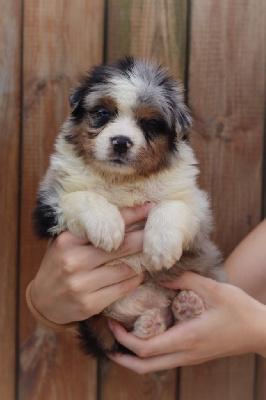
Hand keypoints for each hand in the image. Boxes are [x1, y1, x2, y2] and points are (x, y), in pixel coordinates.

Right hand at [31, 204, 153, 323]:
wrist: (43, 301)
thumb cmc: (60, 265)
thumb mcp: (66, 243)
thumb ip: (88, 232)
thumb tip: (125, 217)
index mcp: (68, 241)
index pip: (106, 223)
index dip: (132, 214)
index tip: (150, 207)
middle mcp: (73, 261)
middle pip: (121, 245)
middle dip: (144, 237)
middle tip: (159, 231)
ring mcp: (81, 285)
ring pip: (125, 268)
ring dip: (142, 260)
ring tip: (151, 253)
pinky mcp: (90, 304)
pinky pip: (123, 288)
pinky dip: (135, 279)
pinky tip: (140, 272)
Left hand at [107, 271, 265, 373]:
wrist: (260, 332)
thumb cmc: (240, 311)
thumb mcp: (214, 289)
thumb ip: (186, 280)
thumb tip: (160, 277)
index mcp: (186, 339)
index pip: (145, 349)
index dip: (123, 339)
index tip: (112, 322)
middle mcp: (185, 353)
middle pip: (144, 367)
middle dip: (122, 356)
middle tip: (108, 339)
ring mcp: (189, 357)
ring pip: (153, 367)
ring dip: (134, 356)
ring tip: (121, 339)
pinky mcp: (194, 355)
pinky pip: (164, 360)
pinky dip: (148, 353)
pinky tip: (146, 335)